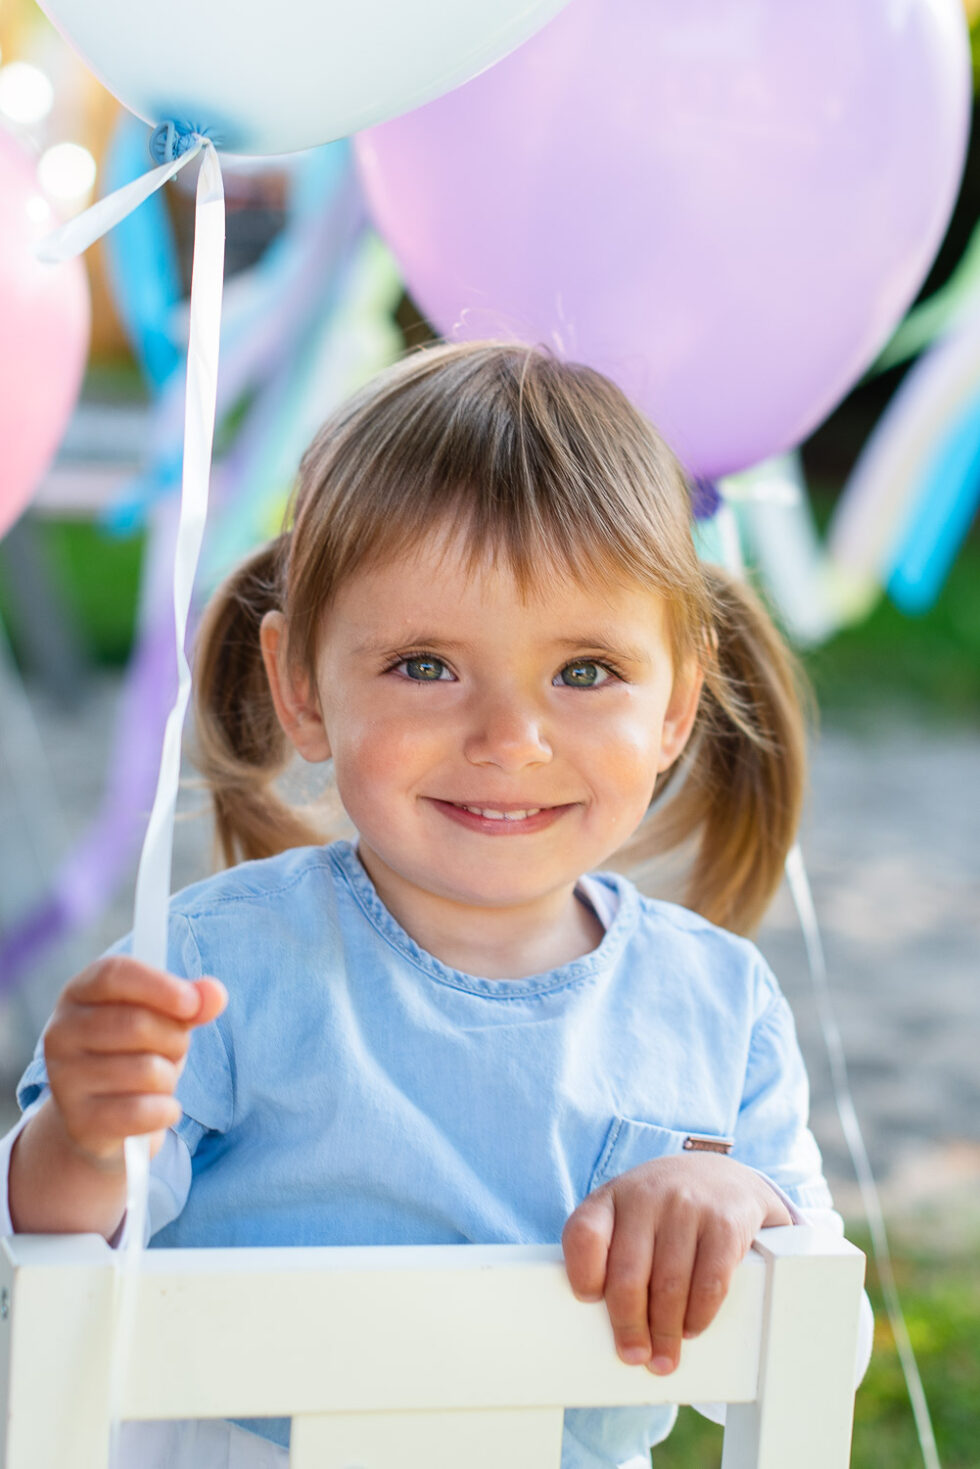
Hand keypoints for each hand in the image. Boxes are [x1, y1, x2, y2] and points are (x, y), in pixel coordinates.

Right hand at [43, 955, 226, 1169]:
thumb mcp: (164, 1020)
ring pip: (146, 1070)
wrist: (102, 1120)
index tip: (193, 1003)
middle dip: (174, 1039)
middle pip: (136, 1023)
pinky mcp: (79, 1122)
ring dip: (170, 1077)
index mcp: (79, 993)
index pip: (114, 974)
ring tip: (157, 1081)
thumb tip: (215, 995)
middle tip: (175, 1049)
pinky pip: (143, 1111)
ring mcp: (64, 1079)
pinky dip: (166, 1110)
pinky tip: (158, 1109)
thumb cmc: (135, 1055)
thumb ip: (191, 1003)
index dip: (159, 985)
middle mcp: (61, 1032)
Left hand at [562, 1153, 791, 1373]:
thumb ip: (609, 1251)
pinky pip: (709, 1283)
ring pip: (670, 1286)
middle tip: (633, 1355)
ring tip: (664, 1356)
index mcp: (612, 1196)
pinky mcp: (724, 1223)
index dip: (582, 1273)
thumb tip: (605, 1323)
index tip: (588, 1302)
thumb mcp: (627, 1212)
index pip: (584, 1234)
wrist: (723, 1175)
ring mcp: (687, 1207)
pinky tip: (692, 1329)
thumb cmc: (663, 1207)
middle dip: (629, 1325)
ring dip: (666, 1331)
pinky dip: (699, 1316)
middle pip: (628, 1274)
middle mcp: (646, 1196)